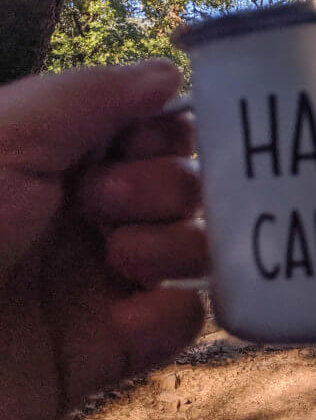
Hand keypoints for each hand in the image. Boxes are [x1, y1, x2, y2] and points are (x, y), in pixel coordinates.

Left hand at [0, 61, 208, 419]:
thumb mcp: (7, 137)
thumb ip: (92, 94)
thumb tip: (171, 72)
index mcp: (59, 161)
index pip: (152, 131)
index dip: (165, 132)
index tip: (139, 144)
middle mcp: (88, 215)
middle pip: (184, 184)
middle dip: (163, 187)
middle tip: (105, 203)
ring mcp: (104, 281)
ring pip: (194, 246)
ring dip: (176, 245)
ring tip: (122, 259)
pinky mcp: (112, 347)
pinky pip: (181, 319)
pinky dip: (169, 317)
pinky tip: (127, 321)